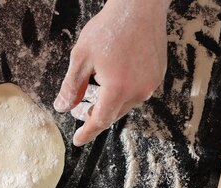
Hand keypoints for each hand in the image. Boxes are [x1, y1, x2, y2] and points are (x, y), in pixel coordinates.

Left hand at [54, 0, 169, 145]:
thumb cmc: (110, 28)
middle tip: (79, 110)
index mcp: (117, 89)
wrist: (140, 6)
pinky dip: (121, 93)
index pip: (99, 121)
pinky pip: (136, 93)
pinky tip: (111, 79)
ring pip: (124, 105)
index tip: (78, 140)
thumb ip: (71, 87)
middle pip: (112, 115)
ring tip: (94, 89)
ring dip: (108, 103)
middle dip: (94, 116)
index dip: (87, 133)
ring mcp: (150, 84)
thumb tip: (63, 107)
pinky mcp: (157, 75)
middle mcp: (138, 90)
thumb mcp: (81, 58)